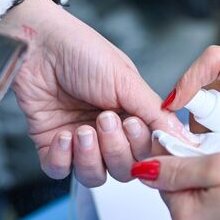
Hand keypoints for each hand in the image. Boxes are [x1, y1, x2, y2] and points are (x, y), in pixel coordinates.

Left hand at [0, 0, 187, 186]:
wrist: (37, 44)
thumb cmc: (82, 51)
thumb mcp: (126, 80)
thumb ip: (155, 113)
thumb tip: (182, 136)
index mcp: (132, 116)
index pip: (148, 151)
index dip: (143, 147)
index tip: (135, 125)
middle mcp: (109, 133)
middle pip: (124, 169)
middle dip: (116, 148)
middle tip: (105, 119)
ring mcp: (81, 142)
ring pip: (95, 176)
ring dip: (91, 157)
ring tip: (83, 130)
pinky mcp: (52, 146)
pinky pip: (61, 171)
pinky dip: (63, 159)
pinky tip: (63, 135)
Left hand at [133, 154, 219, 219]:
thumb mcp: (218, 166)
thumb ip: (177, 167)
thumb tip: (143, 169)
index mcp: (186, 218)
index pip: (163, 180)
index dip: (175, 157)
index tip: (189, 142)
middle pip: (182, 193)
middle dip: (195, 172)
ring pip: (201, 203)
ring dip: (212, 186)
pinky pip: (218, 216)